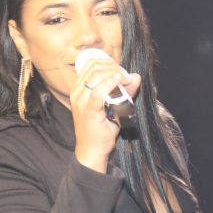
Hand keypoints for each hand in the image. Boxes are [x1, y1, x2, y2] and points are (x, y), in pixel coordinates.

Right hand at [70, 57, 140, 171]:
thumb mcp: (113, 106)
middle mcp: (77, 92)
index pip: (90, 64)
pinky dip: (110, 83)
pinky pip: (98, 92)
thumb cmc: (101, 128)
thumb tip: (135, 76)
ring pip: (96, 76)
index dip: (108, 62)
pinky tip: (119, 80)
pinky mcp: (88, 110)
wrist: (92, 150)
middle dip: (113, 67)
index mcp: (78, 89)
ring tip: (126, 79)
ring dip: (114, 73)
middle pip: (94, 67)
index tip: (121, 70)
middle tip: (126, 76)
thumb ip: (124, 92)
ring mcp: (81, 101)